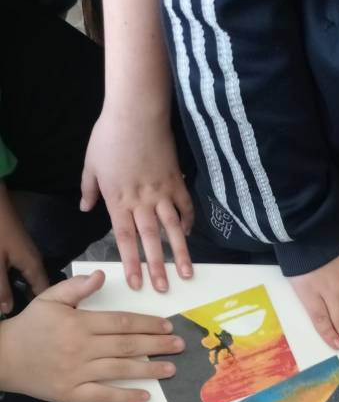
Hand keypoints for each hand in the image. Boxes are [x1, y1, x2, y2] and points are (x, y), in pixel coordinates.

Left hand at [0, 182, 47, 312]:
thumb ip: (1, 288)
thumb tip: (7, 311)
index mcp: (33, 266)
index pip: (43, 295)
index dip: (39, 312)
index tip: (34, 325)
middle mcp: (33, 262)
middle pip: (35, 289)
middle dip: (26, 303)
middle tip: (18, 318)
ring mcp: (24, 254)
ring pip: (24, 280)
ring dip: (17, 292)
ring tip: (9, 306)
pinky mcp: (14, 249)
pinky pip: (17, 271)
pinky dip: (11, 281)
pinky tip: (4, 287)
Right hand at [0, 271, 182, 401]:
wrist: (4, 358)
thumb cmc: (30, 327)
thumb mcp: (49, 299)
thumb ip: (77, 288)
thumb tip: (102, 276)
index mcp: (79, 323)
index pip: (121, 323)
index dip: (147, 324)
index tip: (167, 325)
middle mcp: (82, 348)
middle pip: (127, 345)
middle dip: (157, 345)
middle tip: (179, 346)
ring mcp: (78, 372)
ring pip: (121, 370)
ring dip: (149, 370)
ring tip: (171, 369)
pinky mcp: (73, 393)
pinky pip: (104, 395)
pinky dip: (126, 396)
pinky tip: (145, 395)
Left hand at [81, 109, 193, 292]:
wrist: (136, 111)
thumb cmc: (109, 135)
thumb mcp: (91, 162)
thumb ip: (89, 189)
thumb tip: (85, 208)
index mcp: (118, 200)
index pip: (125, 238)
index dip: (131, 263)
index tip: (136, 283)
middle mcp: (141, 202)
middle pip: (150, 240)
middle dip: (157, 267)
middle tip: (164, 289)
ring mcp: (162, 193)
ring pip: (172, 228)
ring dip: (180, 253)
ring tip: (187, 274)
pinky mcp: (176, 182)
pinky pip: (185, 206)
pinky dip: (189, 222)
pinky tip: (190, 235)